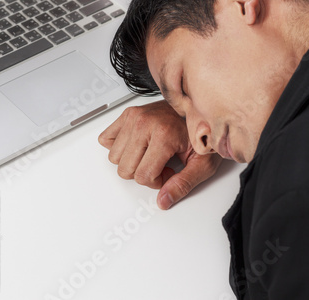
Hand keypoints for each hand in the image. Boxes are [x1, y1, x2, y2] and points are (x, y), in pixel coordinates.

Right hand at [98, 100, 221, 209]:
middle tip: (160, 163)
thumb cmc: (200, 131)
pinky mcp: (127, 114)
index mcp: (163, 134)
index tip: (170, 171)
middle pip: (125, 169)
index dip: (157, 181)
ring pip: (114, 157)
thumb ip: (184, 184)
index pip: (143, 176)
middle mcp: (144, 123)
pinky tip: (137, 146)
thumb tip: (164, 200)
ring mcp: (134, 117)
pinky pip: (106, 139)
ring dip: (130, 161)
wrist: (197, 107)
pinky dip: (119, 147)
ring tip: (150, 154)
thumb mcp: (202, 163)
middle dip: (143, 173)